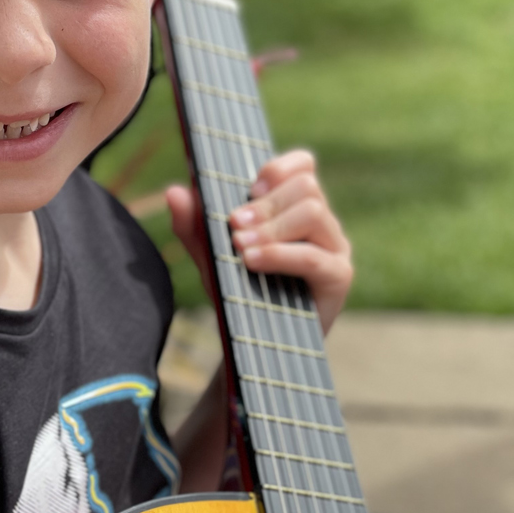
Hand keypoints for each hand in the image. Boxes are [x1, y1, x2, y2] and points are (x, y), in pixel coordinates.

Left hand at [166, 149, 352, 333]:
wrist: (253, 346)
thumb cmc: (238, 294)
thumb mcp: (210, 256)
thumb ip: (194, 225)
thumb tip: (175, 192)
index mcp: (297, 209)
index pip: (304, 166)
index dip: (279, 166)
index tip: (249, 187)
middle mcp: (322, 224)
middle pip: (306, 186)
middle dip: (265, 203)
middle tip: (234, 226)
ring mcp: (335, 249)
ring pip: (312, 212)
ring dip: (271, 227)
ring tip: (241, 247)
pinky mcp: (338, 277)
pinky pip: (314, 256)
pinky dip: (278, 254)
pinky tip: (252, 261)